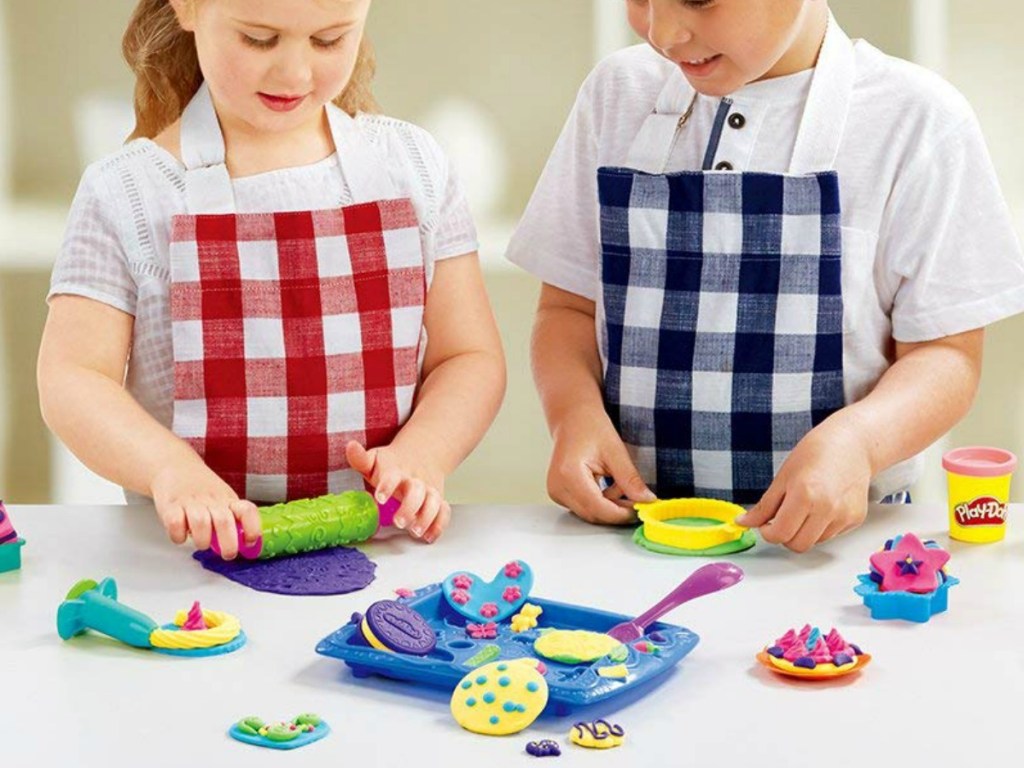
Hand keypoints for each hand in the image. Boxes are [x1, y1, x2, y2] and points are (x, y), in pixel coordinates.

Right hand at [149, 460, 259, 558]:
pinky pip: (175, 524)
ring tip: (202, 543)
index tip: (250, 542)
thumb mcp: (222, 498)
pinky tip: (181, 535)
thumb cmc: (201, 487)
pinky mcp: (170, 506)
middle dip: (228, 544)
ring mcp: (190, 502)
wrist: (174, 465)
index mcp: (227, 499)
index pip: (247, 510)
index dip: (252, 528)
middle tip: (227, 554)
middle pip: (224, 522)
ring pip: (201, 524)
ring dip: (202, 541)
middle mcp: (211, 500)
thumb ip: (231, 518)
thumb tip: (243, 544)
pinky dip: (179, 536)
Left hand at [346, 441, 449, 542]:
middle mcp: (415, 481)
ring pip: (434, 502)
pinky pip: (444, 512)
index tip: (380, 498)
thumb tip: (350, 446)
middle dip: (410, 508)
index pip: (393, 476)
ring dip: (427, 518)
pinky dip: (439, 525)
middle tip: (398, 522)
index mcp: (397, 471)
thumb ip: (360, 458)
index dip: (387, 486)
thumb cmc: (391, 464)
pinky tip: (429, 537)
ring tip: (415, 532)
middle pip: (417, 491)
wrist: (421, 455)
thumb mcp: (374, 460)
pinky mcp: (438, 501)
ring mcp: (429, 491)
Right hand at [546, 405, 655, 524]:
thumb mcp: (616, 451)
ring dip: (610, 507)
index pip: (598, 508)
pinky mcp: (559, 493)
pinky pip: (584, 507)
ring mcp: (556, 491)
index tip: (641, 510)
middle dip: (617, 512)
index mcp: (569, 475)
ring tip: (621, 486)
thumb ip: (630, 479)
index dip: (621, 514)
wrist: (572, 418)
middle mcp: (557, 487)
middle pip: (593, 514)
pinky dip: (601, 502)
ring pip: (589, 513)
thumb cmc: (590, 427)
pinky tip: (609, 486)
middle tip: (639, 502)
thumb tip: (645, 500)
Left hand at [736, 415, 872, 551]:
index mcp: (805, 495)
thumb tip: (745, 522)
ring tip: (804, 508)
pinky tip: (821, 506)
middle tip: (781, 520)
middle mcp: (827, 509)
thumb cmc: (816, 453)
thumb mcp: (783, 477)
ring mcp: (844, 516)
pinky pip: (831, 535)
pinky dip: (820, 527)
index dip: (768, 533)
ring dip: (803, 532)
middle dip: (785, 536)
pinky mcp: (855, 519)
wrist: (851, 444)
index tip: (766, 526)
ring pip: (814, 542)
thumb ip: (764, 506)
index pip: (781, 534)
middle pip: (798, 545)